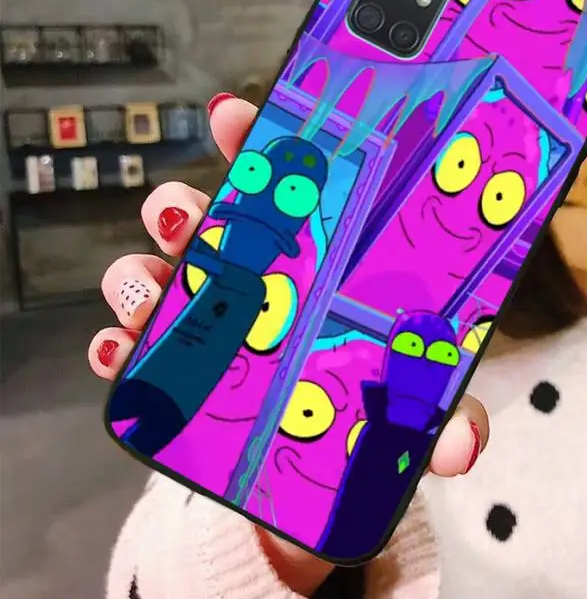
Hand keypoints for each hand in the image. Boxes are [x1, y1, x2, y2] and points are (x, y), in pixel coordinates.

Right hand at [88, 94, 489, 598]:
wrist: (313, 480)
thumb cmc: (363, 413)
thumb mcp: (409, 405)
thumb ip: (438, 415)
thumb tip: (459, 444)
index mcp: (306, 260)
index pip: (274, 185)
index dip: (250, 142)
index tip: (235, 117)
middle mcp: (248, 278)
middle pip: (200, 219)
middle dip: (181, 207)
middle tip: (191, 220)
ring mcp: (204, 321)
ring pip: (152, 272)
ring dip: (140, 274)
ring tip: (153, 291)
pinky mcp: (169, 372)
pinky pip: (127, 347)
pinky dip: (115, 344)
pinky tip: (120, 352)